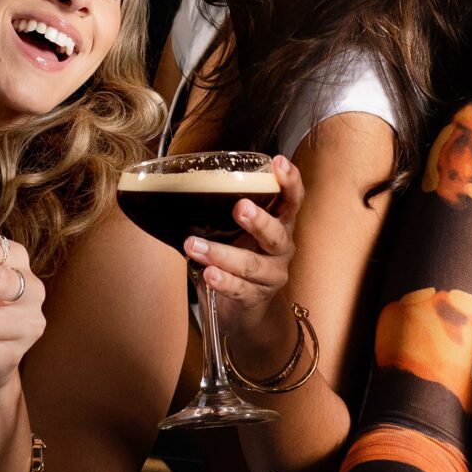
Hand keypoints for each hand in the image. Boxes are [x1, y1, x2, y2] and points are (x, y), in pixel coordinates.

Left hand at [185, 155, 303, 340]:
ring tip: (195, 245)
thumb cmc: (238, 256)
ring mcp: (271, 275)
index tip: (278, 163)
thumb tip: (179, 185)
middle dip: (259, 221)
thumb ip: (222, 209)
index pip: (292, 200)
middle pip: (277, 234)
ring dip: (221, 253)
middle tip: (240, 208)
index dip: (290, 181)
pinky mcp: (256, 298)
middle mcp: (281, 249)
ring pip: (251, 265)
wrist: (243, 308)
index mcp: (279, 224)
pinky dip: (223, 280)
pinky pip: (239, 289)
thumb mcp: (235, 229)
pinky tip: (208, 273)